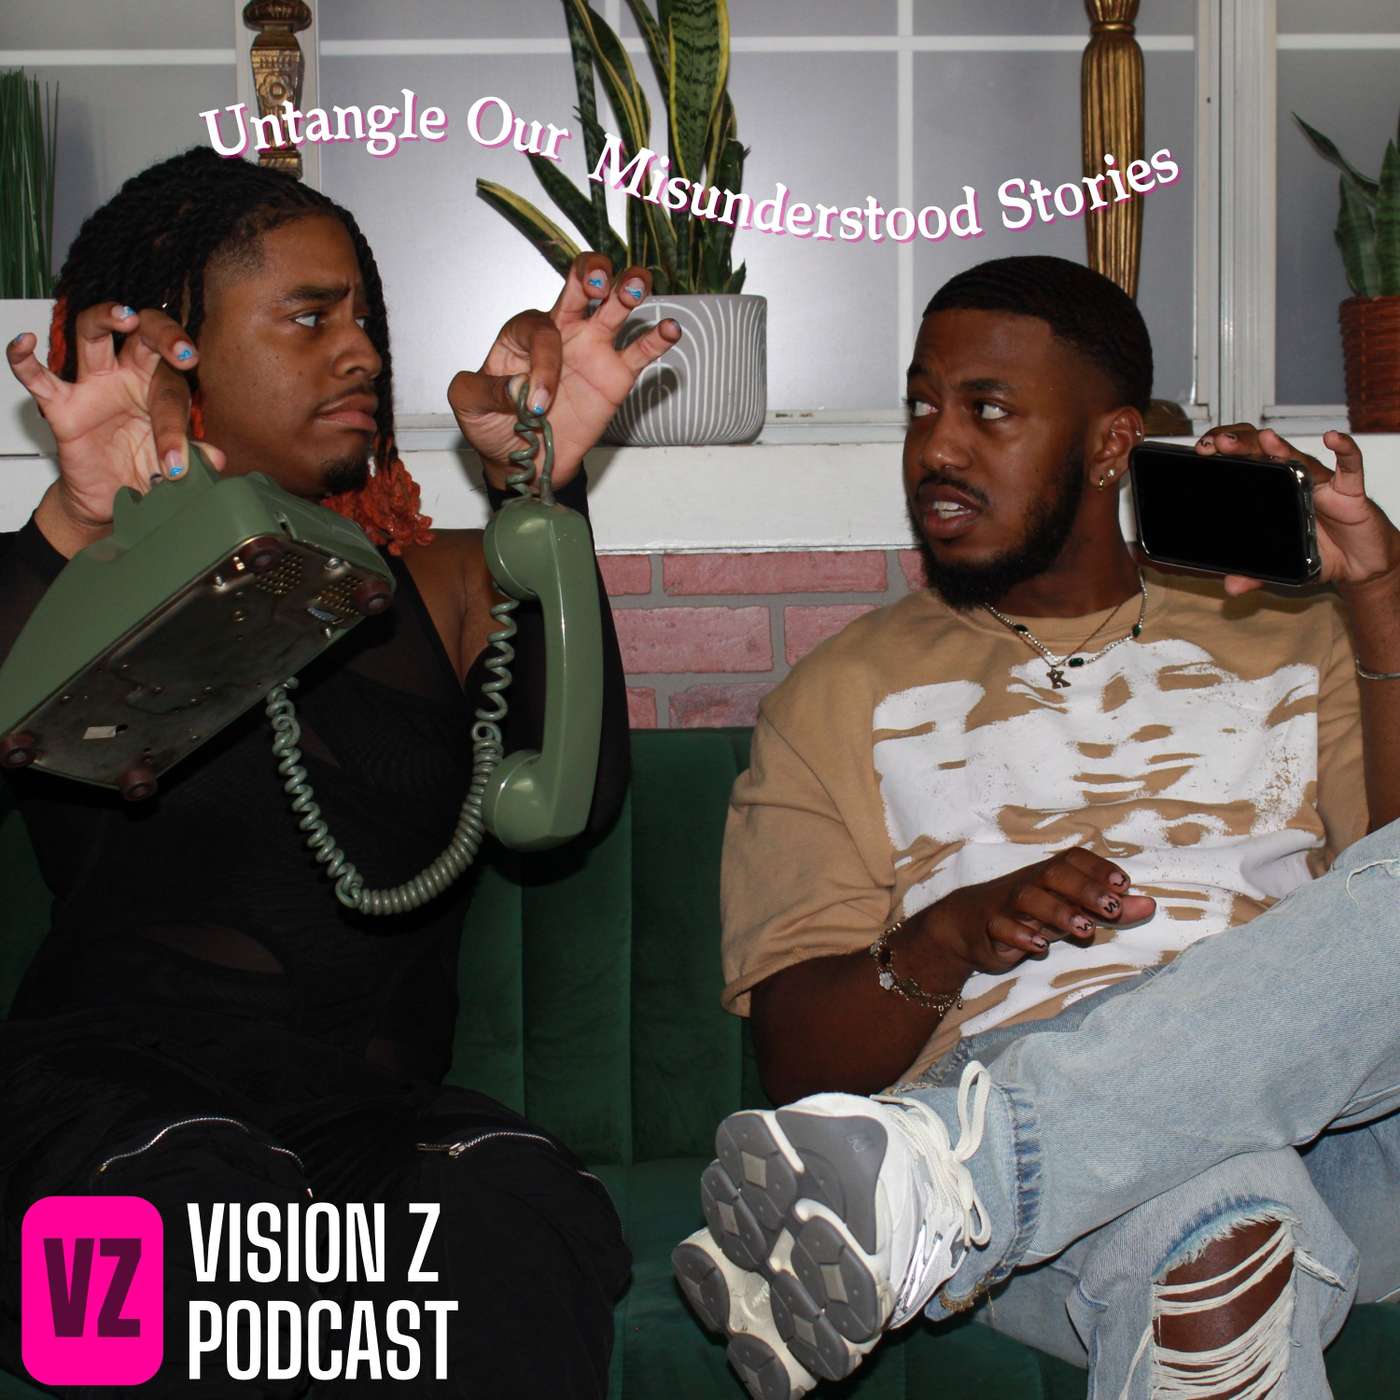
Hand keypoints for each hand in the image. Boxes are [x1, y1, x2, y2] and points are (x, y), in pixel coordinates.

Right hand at [6, 304, 224, 552]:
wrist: (113, 498)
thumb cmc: (146, 472)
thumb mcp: (174, 470)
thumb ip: (195, 459)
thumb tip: (215, 459)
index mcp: (161, 389)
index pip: (173, 392)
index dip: (175, 430)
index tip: (175, 466)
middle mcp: (128, 377)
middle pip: (144, 335)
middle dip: (165, 335)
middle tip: (185, 354)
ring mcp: (93, 386)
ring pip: (93, 334)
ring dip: (106, 317)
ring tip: (125, 315)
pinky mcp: (61, 405)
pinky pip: (37, 378)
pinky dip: (24, 359)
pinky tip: (24, 342)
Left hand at [447, 253, 680, 491]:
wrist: (524, 461)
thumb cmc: (495, 425)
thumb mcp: (467, 405)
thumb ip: (477, 388)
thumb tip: (515, 389)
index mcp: (524, 332)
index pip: (540, 329)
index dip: (542, 364)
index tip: (537, 404)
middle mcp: (562, 330)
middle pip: (580, 283)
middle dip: (590, 273)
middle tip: (595, 281)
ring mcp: (593, 349)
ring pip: (615, 305)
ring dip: (627, 290)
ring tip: (634, 288)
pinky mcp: (617, 375)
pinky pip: (641, 352)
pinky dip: (657, 339)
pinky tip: (669, 329)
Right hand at [930, 849, 1155, 974]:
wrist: (966, 924)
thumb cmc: (1027, 914)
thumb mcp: (1068, 910)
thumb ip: (1106, 908)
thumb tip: (1149, 905)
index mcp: (1050, 875)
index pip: (1074, 860)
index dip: (1099, 868)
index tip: (1124, 885)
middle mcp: (1030, 883)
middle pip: (1055, 874)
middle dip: (1085, 889)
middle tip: (1112, 909)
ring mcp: (1006, 904)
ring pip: (1029, 898)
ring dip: (1059, 911)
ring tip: (1085, 930)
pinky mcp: (988, 926)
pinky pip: (1001, 925)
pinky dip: (1021, 934)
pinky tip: (1039, 946)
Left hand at [1195, 424, 1399, 594]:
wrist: (1359, 563)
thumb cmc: (1319, 552)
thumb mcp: (1283, 565)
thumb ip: (1256, 574)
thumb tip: (1231, 587)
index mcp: (1272, 493)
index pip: (1245, 463)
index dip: (1226, 454)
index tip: (1202, 450)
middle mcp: (1293, 480)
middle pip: (1263, 453)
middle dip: (1241, 445)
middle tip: (1219, 443)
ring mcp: (1320, 482)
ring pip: (1298, 458)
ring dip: (1279, 448)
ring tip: (1263, 439)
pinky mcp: (1349, 489)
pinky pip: (1349, 465)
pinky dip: (1344, 450)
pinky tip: (1333, 438)